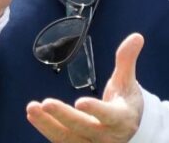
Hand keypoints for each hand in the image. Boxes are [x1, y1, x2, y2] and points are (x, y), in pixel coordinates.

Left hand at [27, 33, 145, 141]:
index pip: (109, 116)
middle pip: (83, 127)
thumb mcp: (128, 82)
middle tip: (46, 103)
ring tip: (32, 108)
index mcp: (122, 119)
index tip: (80, 101)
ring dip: (48, 124)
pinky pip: (59, 140)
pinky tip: (34, 115)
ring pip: (67, 138)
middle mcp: (106, 136)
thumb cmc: (125, 102)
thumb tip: (136, 36)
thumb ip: (127, 60)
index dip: (95, 110)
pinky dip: (46, 128)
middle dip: (63, 116)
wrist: (127, 130)